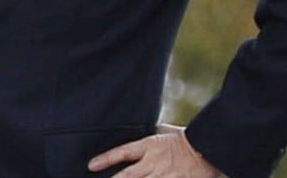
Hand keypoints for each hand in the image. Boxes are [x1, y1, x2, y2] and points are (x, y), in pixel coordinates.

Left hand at [88, 124, 221, 176]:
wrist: (210, 149)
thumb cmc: (186, 138)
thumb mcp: (164, 130)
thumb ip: (150, 133)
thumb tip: (139, 129)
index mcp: (150, 145)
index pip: (122, 152)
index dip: (106, 159)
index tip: (92, 165)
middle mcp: (154, 162)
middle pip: (129, 175)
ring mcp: (165, 176)